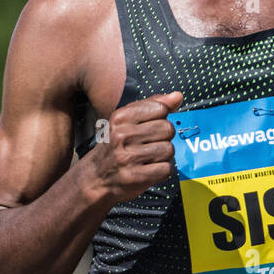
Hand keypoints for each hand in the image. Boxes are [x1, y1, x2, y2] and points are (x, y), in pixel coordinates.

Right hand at [83, 91, 181, 205]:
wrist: (95, 177)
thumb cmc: (114, 147)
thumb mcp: (126, 121)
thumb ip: (153, 105)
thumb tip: (177, 96)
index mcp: (121, 117)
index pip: (160, 108)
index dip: (161, 118)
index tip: (151, 126)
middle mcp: (123, 135)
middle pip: (167, 129)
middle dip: (164, 138)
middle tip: (150, 144)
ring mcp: (128, 157)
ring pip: (169, 149)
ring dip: (163, 156)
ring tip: (149, 157)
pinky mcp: (135, 176)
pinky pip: (166, 169)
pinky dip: (162, 171)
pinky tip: (149, 169)